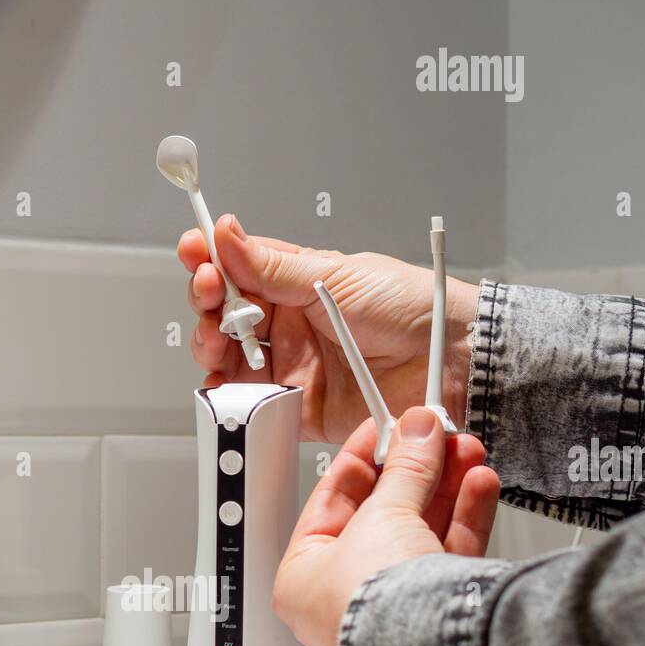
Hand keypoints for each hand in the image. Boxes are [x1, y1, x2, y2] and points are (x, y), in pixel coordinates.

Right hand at [178, 215, 478, 443]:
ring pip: (230, 361)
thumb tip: (226, 235)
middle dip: (209, 306)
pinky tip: (229, 385)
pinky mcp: (300, 410)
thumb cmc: (410, 308)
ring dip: (213, 348)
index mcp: (296, 286)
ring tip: (220, 341)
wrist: (449, 360)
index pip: (238, 270)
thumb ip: (274, 265)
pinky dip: (234, 399)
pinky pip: (255, 407)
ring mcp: (292, 368)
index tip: (194, 251)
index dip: (210, 261)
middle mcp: (290, 327)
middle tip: (213, 299)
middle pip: (225, 317)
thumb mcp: (336, 275)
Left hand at [273, 407, 499, 645]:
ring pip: (420, 533)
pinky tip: (479, 484)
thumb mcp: (383, 514)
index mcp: (302, 580)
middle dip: (414, 470)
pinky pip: (449, 555)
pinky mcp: (437, 614)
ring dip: (446, 486)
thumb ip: (405, 467)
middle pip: (381, 516)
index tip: (382, 429)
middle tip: (431, 434)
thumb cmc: (375, 608)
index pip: (329, 505)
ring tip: (464, 449)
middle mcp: (345, 598)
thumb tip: (416, 431)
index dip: (360, 460)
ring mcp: (393, 608)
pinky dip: (467, 517)